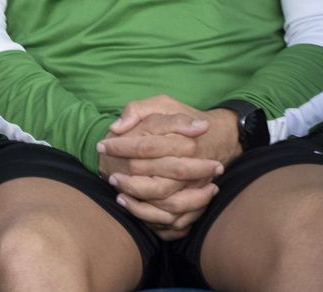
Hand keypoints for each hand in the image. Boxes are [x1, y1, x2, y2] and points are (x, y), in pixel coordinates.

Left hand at [98, 96, 234, 237]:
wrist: (220, 136)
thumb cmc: (183, 119)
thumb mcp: (163, 103)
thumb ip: (138, 110)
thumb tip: (117, 127)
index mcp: (184, 142)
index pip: (146, 148)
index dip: (120, 147)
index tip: (102, 146)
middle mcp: (193, 168)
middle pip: (158, 182)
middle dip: (129, 182)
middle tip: (110, 175)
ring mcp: (198, 188)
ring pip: (170, 205)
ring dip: (141, 204)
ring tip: (119, 194)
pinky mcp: (198, 202)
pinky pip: (178, 220)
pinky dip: (156, 218)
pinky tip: (136, 208)